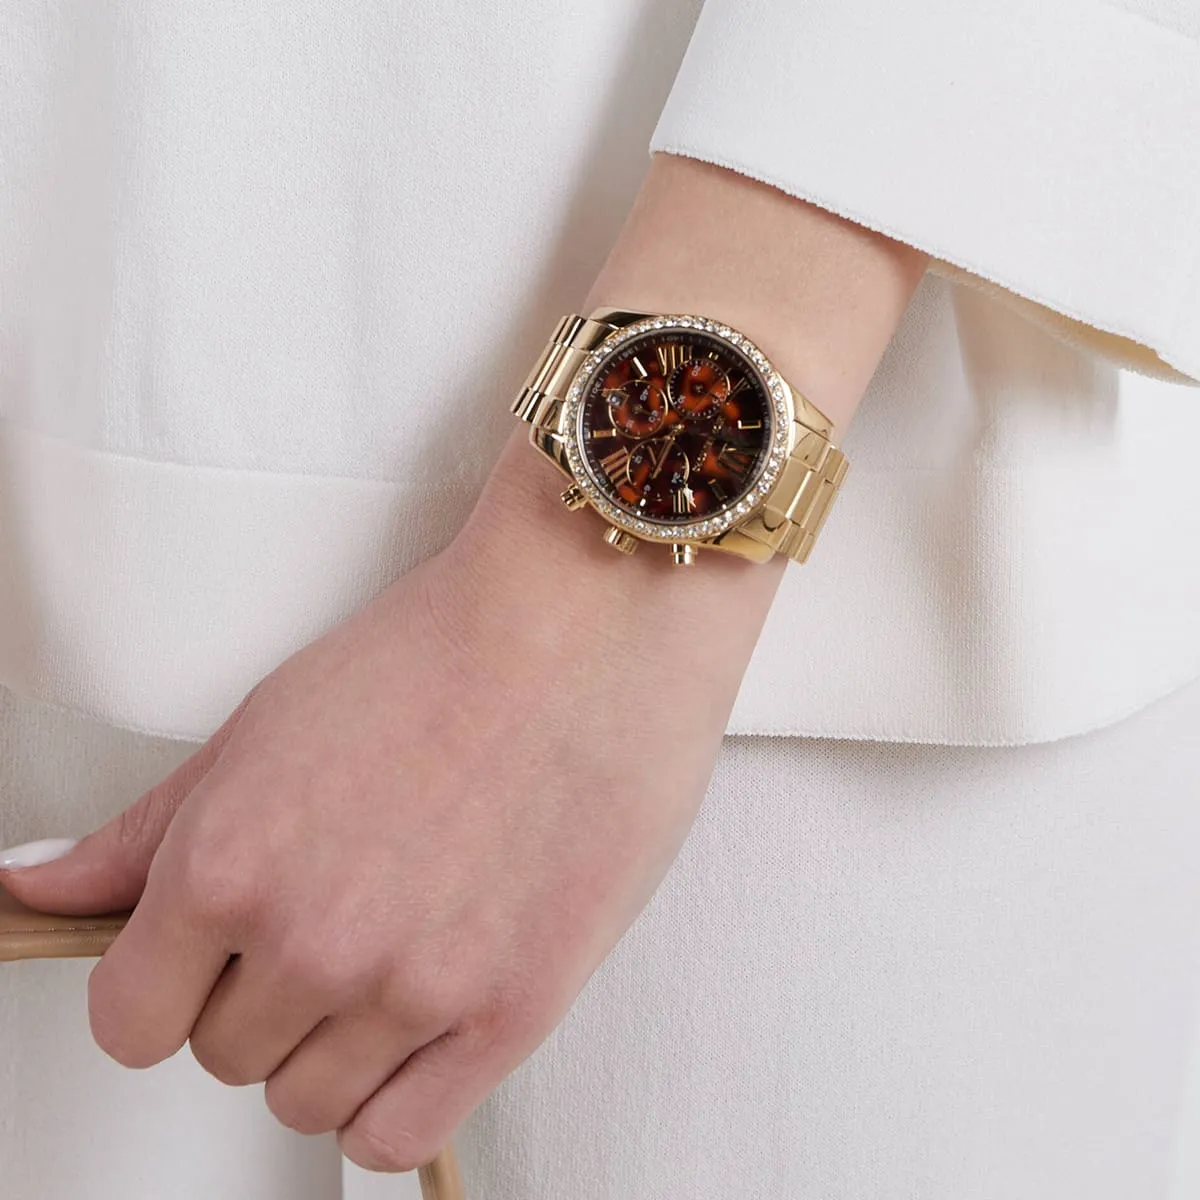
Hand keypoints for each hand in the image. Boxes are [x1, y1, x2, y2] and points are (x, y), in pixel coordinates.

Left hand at [0, 154, 924, 1171]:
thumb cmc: (442, 652)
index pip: (128, 1020)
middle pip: (224, 1058)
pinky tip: (420, 1026)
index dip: (165, 987)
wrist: (585, 626)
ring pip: (308, 1101)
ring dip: (331, 1045)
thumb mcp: (265, 725)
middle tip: (330, 920)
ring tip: (388, 956)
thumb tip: (38, 888)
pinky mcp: (511, 1012)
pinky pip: (398, 1135)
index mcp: (228, 865)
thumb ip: (143, 833)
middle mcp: (311, 940)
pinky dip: (394, 1099)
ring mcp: (412, 986)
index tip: (205, 962)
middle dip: (260, 999)